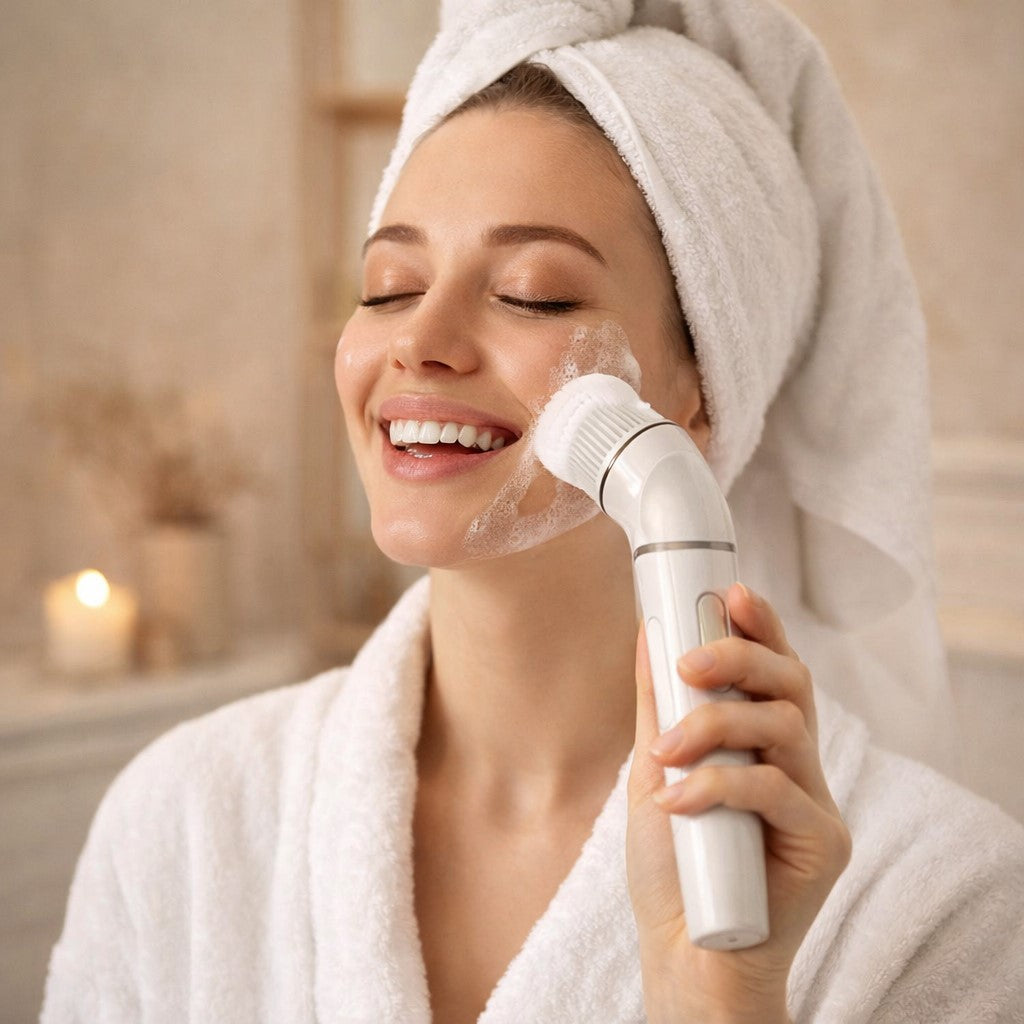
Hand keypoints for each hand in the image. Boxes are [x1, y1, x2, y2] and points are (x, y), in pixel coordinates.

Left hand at [625, 583, 849, 1023]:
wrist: (686, 951)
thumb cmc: (673, 863)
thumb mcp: (655, 772)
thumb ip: (658, 708)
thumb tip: (647, 634)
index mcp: (762, 740)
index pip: (774, 668)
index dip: (761, 625)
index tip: (731, 591)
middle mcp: (797, 761)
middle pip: (791, 683)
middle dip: (740, 658)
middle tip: (690, 663)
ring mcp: (814, 800)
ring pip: (785, 726)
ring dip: (717, 725)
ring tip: (666, 754)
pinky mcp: (823, 844)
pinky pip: (780, 791)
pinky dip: (721, 786)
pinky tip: (678, 803)